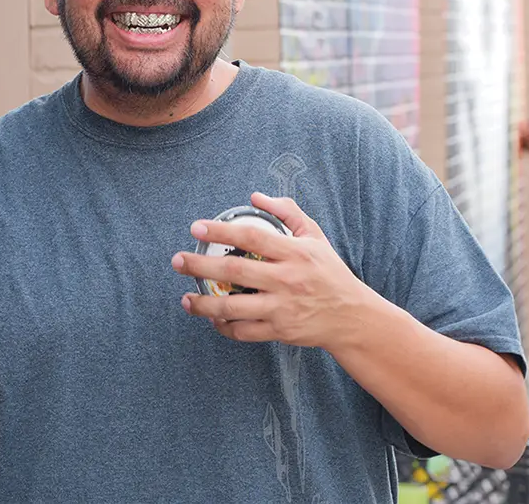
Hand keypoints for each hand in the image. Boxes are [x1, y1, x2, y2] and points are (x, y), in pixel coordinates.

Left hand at [170, 192, 370, 348]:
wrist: (351, 316)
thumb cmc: (329, 273)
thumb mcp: (315, 236)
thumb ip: (287, 212)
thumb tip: (256, 195)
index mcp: (294, 252)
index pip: (251, 237)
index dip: (221, 231)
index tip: (197, 228)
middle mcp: (286, 280)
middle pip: (234, 272)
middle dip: (200, 266)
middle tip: (177, 260)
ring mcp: (282, 308)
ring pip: (233, 307)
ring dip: (204, 303)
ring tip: (185, 298)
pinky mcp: (279, 330)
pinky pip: (243, 331)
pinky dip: (224, 327)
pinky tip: (212, 318)